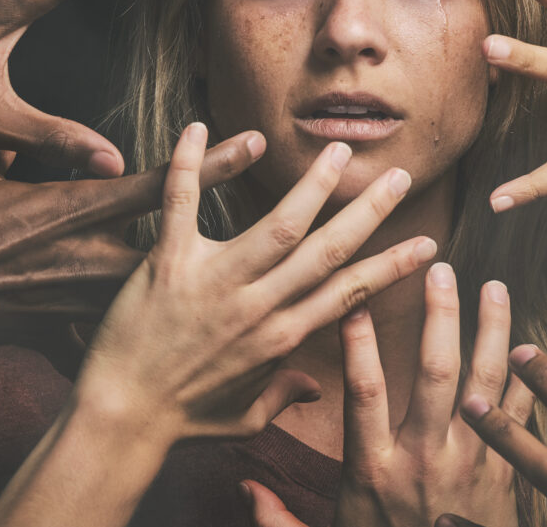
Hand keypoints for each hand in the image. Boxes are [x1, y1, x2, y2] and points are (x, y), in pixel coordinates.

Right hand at [0, 130, 262, 367]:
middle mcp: (94, 255)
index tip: (256, 143)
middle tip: (300, 213)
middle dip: (246, 230)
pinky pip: (125, 321)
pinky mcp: (71, 324)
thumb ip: (14, 146)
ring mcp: (88, 297)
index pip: (163, 184)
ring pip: (168, 290)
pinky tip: (195, 330)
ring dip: (219, 284)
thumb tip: (28, 133)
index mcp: (76, 208)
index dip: (212, 164)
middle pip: (189, 245)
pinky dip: (156, 319)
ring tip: (276, 277)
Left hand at [79, 124, 436, 442]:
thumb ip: (282, 394)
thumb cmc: (182, 420)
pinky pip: (183, 202)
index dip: (392, 266)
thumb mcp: (243, 416)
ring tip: (340, 152)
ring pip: (279, 225)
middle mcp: (258, 306)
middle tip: (399, 175)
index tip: (427, 244)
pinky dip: (190, 163)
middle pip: (327, 250)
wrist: (119, 417)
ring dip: (314, 186)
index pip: (350, 293)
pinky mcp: (169, 263)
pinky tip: (201, 127)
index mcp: (280, 338)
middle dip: (369, 211)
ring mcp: (215, 282)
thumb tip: (317, 386)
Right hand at [242, 270, 534, 526]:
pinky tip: (532, 344)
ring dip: (490, 332)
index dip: (357, 343)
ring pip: (485, 386)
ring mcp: (472, 467)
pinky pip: (522, 420)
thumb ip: (281, 523)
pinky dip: (528, 381)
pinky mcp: (507, 478)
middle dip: (438, 315)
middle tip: (440, 269)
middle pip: (434, 373)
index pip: (363, 392)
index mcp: (375, 472)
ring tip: (493, 286)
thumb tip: (242, 488)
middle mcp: (426, 461)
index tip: (354, 298)